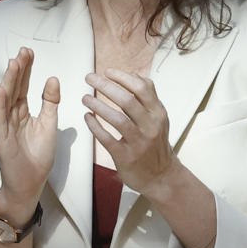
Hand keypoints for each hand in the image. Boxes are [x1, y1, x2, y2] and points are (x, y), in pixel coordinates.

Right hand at [0, 47, 58, 221]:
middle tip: (23, 51)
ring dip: (9, 81)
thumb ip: (50, 102)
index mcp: (22, 113)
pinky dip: (0, 104)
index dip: (27, 70)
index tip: (30, 52)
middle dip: (18, 69)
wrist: (30, 183)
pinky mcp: (0, 138)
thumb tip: (53, 78)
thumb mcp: (49, 124)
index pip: (23, 86)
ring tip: (14, 63)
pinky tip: (2, 89)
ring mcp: (4, 126)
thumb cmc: (38, 157)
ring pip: (5, 99)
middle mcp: (11, 116)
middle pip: (14, 88)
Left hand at [82, 68, 175, 193]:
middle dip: (106, 86)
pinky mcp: (126, 156)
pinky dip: (95, 126)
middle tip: (90, 78)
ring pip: (117, 119)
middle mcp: (150, 125)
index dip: (123, 77)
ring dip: (98, 106)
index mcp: (158, 113)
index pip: (142, 88)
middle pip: (127, 100)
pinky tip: (87, 118)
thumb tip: (134, 74)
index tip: (107, 71)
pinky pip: (107, 138)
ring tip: (85, 98)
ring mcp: (139, 142)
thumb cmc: (155, 143)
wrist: (161, 176)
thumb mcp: (158, 118)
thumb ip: (147, 98)